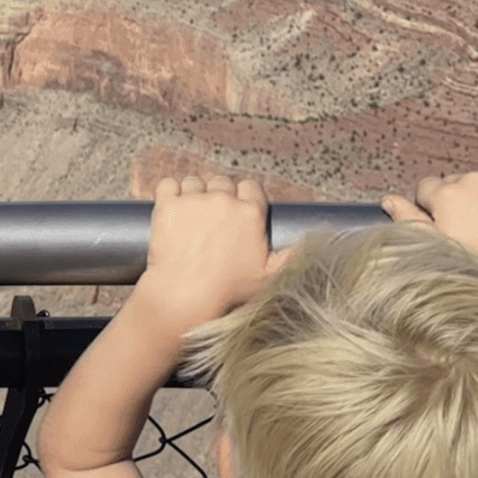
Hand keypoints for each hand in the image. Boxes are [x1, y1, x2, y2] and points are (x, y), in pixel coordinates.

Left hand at [136, 175, 284, 324]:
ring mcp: (194, 200)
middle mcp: (223, 200)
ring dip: (193, 195)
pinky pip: (167, 184)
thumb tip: (310, 244)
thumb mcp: (268, 276)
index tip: (236, 210)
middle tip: (211, 219)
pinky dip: (168, 192)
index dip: (243, 197)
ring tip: (190, 217)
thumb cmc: (228, 291)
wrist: (186, 295)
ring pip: (194, 182)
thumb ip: (290, 256)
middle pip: (222, 182)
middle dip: (217, 196)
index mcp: (250, 213)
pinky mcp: (168, 205)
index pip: (250, 187)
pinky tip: (172, 207)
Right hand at [381, 171, 477, 326]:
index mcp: (445, 195)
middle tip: (472, 231)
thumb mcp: (437, 249)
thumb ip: (409, 220)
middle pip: (455, 184)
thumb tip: (388, 200)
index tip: (445, 226)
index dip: (433, 208)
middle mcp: (471, 180)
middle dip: (459, 201)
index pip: (426, 188)